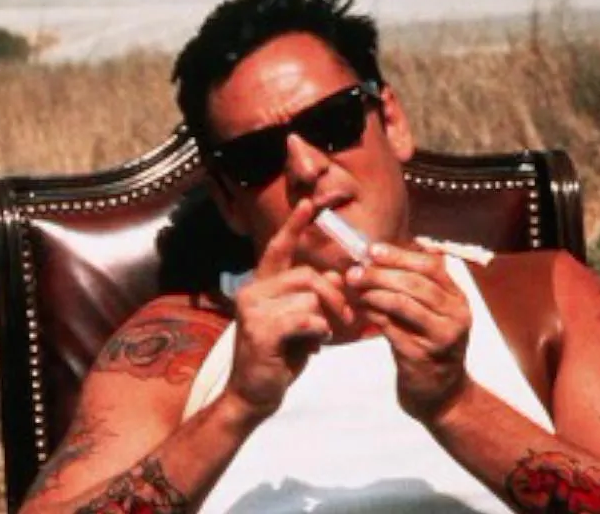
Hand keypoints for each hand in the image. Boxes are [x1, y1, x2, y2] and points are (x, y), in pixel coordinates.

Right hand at [224, 199, 355, 422]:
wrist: (253, 395)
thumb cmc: (279, 358)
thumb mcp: (299, 323)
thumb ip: (312, 299)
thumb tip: (338, 280)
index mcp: (261, 286)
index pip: (278, 249)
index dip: (294, 226)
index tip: (309, 203)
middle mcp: (252, 292)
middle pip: (307, 275)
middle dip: (335, 296)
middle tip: (347, 319)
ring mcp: (252, 310)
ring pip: (309, 298)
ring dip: (325, 320)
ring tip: (320, 338)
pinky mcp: (260, 331)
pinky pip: (305, 319)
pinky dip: (318, 332)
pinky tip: (314, 346)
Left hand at [347, 243, 472, 422]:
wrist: (441, 395)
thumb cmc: (427, 346)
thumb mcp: (429, 314)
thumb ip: (412, 288)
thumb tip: (376, 257)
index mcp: (457, 299)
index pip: (432, 265)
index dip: (400, 255)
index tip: (372, 250)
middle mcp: (457, 315)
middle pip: (415, 283)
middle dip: (380, 273)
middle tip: (355, 272)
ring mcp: (442, 337)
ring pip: (403, 303)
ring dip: (374, 293)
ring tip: (355, 289)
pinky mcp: (422, 356)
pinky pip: (392, 328)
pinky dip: (373, 314)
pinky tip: (360, 310)